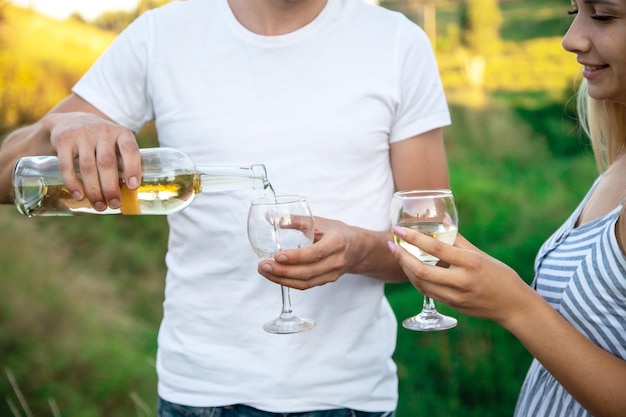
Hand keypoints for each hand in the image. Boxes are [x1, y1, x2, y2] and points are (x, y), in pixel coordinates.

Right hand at [45, 111, 140, 210]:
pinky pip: (67, 165)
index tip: (133, 187)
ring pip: (88, 166)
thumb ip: (123, 162)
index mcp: (121, 133)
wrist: (70, 120)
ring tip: (99, 206)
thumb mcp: (116, 143)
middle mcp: (102, 131)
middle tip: (114, 204)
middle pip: (107, 162)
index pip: (130, 149)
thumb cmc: (101, 140)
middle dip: (111, 187)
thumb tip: (130, 194)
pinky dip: (73, 183)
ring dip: (94, 189)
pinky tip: (79, 196)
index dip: (132, 168)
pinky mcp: (63, 140)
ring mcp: (82, 134)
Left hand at [257, 216, 357, 289]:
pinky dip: (288, 283)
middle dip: (282, 271)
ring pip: (305, 282)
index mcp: (336, 242)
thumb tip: (271, 217)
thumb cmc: (337, 232)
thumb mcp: (320, 221)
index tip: (277, 255)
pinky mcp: (326, 281)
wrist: (358, 248)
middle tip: (263, 265)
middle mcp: (336, 261)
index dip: (296, 257)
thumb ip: (296, 220)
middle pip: (307, 272)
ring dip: (282, 279)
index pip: (315, 253)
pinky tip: (275, 276)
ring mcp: (332, 274)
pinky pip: (306, 285)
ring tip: (264, 271)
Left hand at [388, 227, 530, 325]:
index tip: (398, 229)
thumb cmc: (499, 275)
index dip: (413, 238)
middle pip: (421, 270)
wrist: (513, 306)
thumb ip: (457, 240)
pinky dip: (415, 279)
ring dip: (406, 268)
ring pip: (420, 283)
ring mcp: (455, 296)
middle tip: (392, 244)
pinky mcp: (452, 305)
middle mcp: (461, 280)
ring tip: (399, 254)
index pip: (435, 248)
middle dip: (402, 256)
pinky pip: (427, 292)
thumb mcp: (480, 254)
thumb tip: (440, 222)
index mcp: (470, 263)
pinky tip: (411, 269)